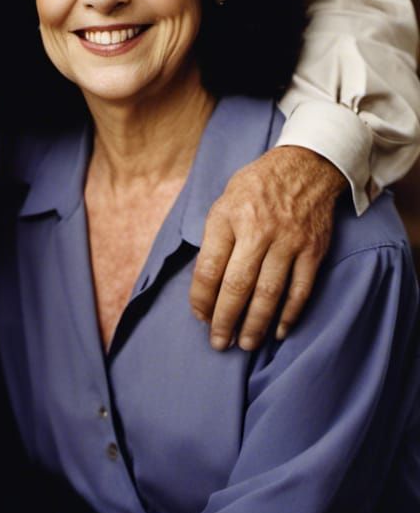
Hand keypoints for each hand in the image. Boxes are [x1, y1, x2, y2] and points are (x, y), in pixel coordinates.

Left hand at [189, 145, 345, 350]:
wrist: (303, 168)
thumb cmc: (254, 189)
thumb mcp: (223, 204)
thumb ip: (215, 240)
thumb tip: (205, 286)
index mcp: (228, 218)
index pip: (209, 268)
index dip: (202, 298)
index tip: (199, 316)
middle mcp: (257, 232)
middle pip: (237, 286)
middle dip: (225, 320)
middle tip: (218, 343)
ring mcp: (288, 242)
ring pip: (269, 293)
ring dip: (256, 324)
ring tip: (245, 344)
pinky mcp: (312, 251)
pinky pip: (301, 290)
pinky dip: (289, 314)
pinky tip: (279, 330)